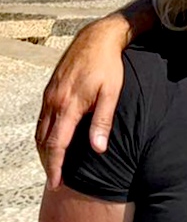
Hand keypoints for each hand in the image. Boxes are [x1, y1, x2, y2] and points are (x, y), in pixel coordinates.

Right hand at [36, 16, 129, 189]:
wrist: (97, 38)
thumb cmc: (108, 66)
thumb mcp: (111, 93)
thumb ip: (102, 122)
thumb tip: (98, 150)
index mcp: (69, 105)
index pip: (57, 144)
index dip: (55, 166)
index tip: (56, 182)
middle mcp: (54, 101)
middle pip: (44, 141)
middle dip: (47, 162)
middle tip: (55, 179)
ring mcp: (49, 94)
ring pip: (40, 130)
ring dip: (44, 149)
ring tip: (53, 164)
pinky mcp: (50, 89)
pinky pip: (42, 118)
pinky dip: (44, 134)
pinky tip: (52, 140)